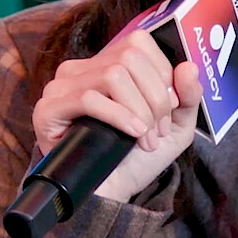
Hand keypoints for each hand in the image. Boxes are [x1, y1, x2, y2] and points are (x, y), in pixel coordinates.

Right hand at [33, 30, 204, 203]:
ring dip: (139, 110)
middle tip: (157, 130)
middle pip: (129, 58)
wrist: (110, 194)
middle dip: (154, 97)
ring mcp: (61, 86)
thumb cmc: (136, 158)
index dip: (162, 75)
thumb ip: (187, 96)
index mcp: (107, 64)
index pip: (138, 43)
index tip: (168, 112)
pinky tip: (133, 134)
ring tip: (144, 139)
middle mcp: (82, 69)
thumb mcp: (175, 126)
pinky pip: (88, 98)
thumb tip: (189, 66)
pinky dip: (119, 116)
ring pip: (113, 75)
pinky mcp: (49, 109)